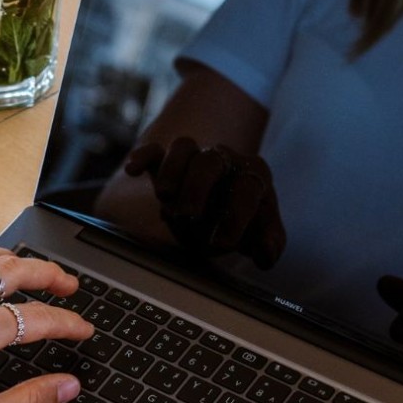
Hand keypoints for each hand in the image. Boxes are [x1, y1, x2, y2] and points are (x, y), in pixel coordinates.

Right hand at [124, 137, 286, 268]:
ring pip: (183, 148)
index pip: (247, 186)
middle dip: (198, 187)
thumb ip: (270, 245)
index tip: (223, 242)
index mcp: (254, 174)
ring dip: (172, 171)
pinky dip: (143, 156)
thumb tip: (267, 254)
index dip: (236, 215)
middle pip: (211, 160)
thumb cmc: (243, 226)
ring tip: (165, 198)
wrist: (220, 218)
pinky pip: (154, 151)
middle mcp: (225, 159)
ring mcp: (195, 158)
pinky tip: (133, 170)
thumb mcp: (261, 238)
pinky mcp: (168, 162)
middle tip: (189, 215)